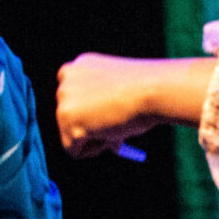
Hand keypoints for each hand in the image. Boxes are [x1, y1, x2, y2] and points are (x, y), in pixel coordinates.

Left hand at [55, 53, 210, 156]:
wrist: (154, 89)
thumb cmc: (149, 90)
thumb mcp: (122, 92)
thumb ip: (106, 107)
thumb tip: (105, 133)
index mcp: (77, 68)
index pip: (73, 97)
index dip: (90, 110)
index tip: (107, 116)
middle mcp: (65, 82)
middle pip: (67, 117)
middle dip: (90, 128)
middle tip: (116, 132)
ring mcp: (64, 102)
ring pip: (72, 135)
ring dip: (96, 138)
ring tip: (119, 124)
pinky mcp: (69, 123)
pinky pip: (75, 150)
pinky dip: (96, 149)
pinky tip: (114, 133)